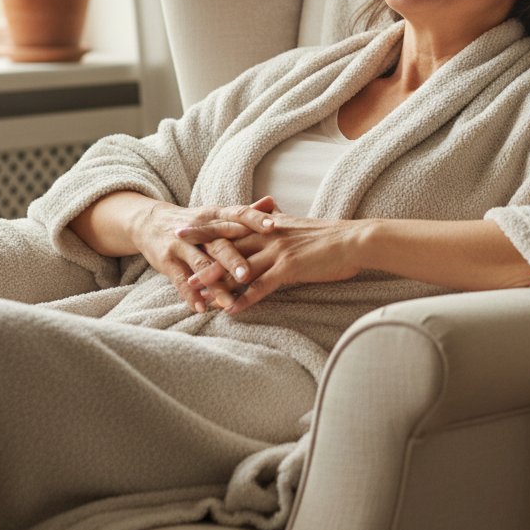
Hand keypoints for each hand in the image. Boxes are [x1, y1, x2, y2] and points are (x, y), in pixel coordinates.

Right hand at [131, 197, 277, 312]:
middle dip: (234, 259)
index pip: (238, 214)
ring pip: (201, 265)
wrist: (151, 222)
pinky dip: (190, 295)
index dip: (255, 220)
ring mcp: (182, 245)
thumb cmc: (196, 222)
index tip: (273, 228)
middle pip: (220, 243)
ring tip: (229, 301)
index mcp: (216, 215)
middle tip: (249, 275)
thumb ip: (244, 212)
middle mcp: (200, 228)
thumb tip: (272, 202)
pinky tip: (201, 308)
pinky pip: (180, 280)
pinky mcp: (167, 261)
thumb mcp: (218, 214)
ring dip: (215, 284)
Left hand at [177, 211, 364, 313]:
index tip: (184, 228)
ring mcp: (278, 251)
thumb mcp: (301, 226)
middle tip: (175, 250)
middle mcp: (270, 235)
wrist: (355, 241)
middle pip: (228, 243)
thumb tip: (270, 220)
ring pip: (239, 267)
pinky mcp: (289, 267)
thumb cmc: (331, 237)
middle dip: (201, 248)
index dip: (207, 228)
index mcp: (271, 225)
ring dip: (216, 280)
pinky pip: (262, 286)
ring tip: (195, 291)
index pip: (232, 225)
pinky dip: (245, 299)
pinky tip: (232, 310)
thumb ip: (281, 224)